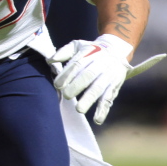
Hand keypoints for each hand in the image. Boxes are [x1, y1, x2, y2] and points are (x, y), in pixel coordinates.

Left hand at [49, 33, 165, 124]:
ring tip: (79, 110)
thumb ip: (63, 52)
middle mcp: (101, 65)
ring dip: (90, 100)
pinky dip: (104, 110)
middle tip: (66, 96)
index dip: (67, 75)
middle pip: (89, 75)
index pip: (78, 64)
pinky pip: (109, 99)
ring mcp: (109, 76)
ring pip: (99, 88)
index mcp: (90, 54)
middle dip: (77, 86)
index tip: (57, 85)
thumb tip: (50, 60)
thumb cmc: (91, 50)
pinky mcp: (114, 87)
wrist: (116, 50)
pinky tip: (97, 120)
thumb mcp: (77, 46)